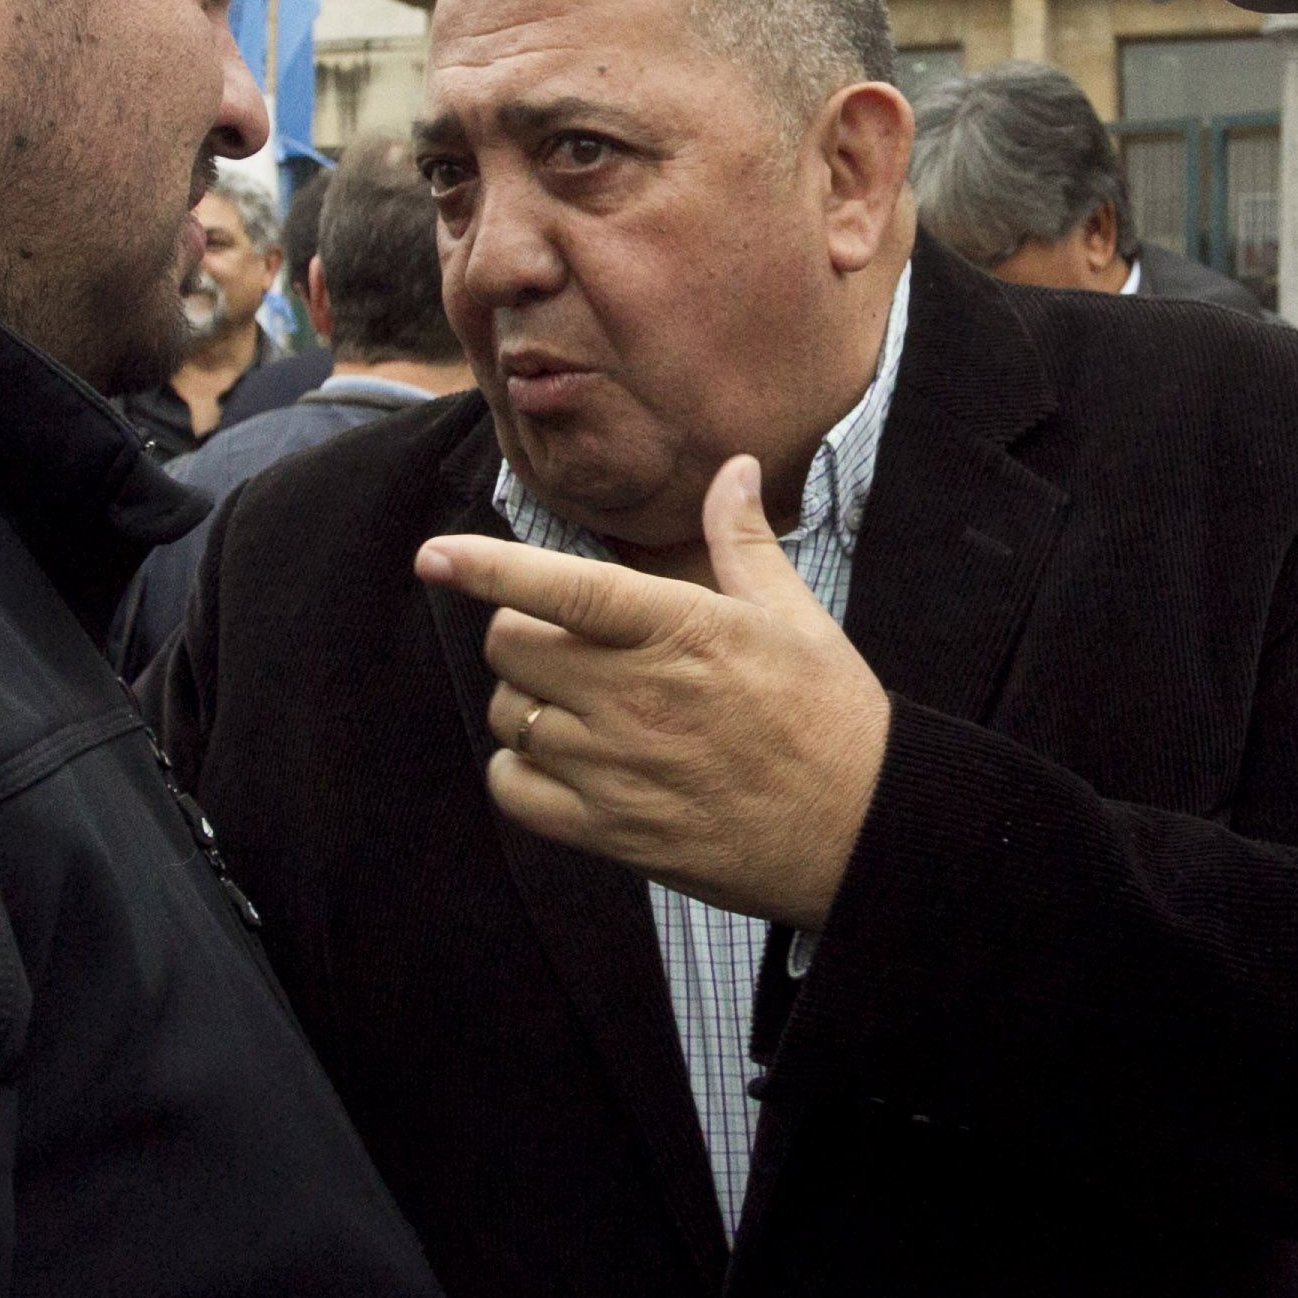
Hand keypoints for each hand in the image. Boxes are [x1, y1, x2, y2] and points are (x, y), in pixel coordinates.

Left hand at [419, 454, 891, 929]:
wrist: (861, 831)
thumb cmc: (830, 716)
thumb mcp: (795, 615)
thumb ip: (742, 540)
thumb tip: (735, 467)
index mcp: (680, 631)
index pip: (561, 589)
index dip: (487, 567)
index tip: (435, 555)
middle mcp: (637, 696)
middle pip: (513, 648)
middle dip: (523, 633)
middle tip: (565, 641)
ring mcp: (618, 768)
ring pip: (510, 714)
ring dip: (525, 700)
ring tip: (574, 701)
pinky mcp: (611, 830)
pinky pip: (515, 789)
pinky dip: (519, 768)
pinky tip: (556, 758)